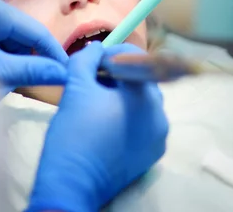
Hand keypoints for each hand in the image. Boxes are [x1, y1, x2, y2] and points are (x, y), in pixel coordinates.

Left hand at [0, 0, 67, 89]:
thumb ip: (34, 71)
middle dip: (30, 56)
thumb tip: (65, 74)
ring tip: (6, 79)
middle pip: (20, 31)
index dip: (53, 52)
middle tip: (39, 81)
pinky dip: (0, 54)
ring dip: (14, 57)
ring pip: (8, 35)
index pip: (33, 29)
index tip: (68, 71)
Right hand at [27, 42, 168, 211]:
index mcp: (144, 94)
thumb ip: (86, 59)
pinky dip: (129, 116)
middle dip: (116, 75)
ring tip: (97, 102)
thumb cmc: (73, 132)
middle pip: (140, 78)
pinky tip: (107, 121)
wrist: (72, 183)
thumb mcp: (75, 88)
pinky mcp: (153, 153)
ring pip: (143, 101)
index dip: (109, 53)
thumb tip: (96, 48)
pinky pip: (145, 123)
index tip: (90, 61)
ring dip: (123, 95)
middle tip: (91, 81)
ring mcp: (160, 135)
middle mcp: (160, 112)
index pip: (132, 57)